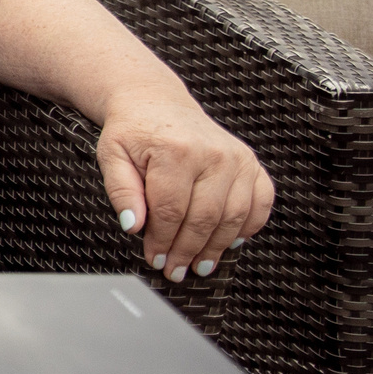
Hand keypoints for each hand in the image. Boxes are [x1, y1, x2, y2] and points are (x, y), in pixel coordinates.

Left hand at [96, 92, 273, 283]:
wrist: (156, 103)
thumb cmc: (134, 131)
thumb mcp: (111, 155)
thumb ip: (121, 191)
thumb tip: (134, 225)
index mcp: (175, 150)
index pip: (170, 210)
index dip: (162, 240)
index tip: (154, 258)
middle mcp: (212, 154)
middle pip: (204, 217)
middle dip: (188, 250)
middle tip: (175, 270)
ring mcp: (237, 158)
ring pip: (233, 216)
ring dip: (216, 248)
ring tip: (200, 265)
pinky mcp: (251, 163)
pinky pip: (260, 202)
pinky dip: (249, 227)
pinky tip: (231, 242)